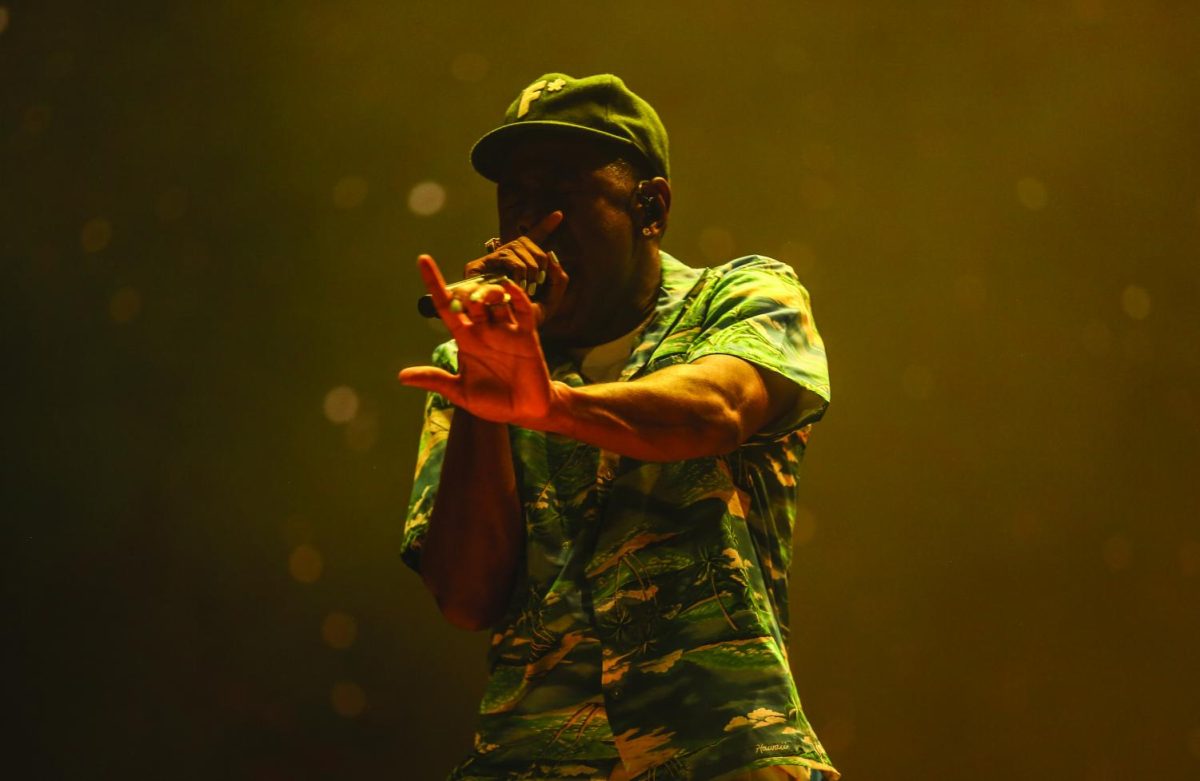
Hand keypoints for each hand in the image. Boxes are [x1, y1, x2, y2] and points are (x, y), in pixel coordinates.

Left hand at [398, 253, 557, 424]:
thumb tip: (402, 377)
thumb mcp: (461, 393)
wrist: (526, 412)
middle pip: (471, 298)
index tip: (423, 260)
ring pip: (495, 298)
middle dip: (466, 291)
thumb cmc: (494, 402)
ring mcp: (506, 331)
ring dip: (487, 292)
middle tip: (466, 301)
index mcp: (466, 341)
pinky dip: (516, 295)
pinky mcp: (527, 336)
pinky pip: (522, 309)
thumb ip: (436, 381)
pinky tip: (508, 288)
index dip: (434, 284)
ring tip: (482, 300)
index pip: (446, 306)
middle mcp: (485, 331)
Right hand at [463, 211, 568, 326]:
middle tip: (533, 287)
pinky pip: (510, 259)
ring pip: (522, 250)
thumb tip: (552, 256)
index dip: (546, 225)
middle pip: (533, 246)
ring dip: (529, 274)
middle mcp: (507, 256)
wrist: (506, 332)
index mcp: (524, 262)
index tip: (559, 214)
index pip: (535, 239)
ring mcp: (492, 260)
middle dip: (540, 268)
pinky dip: (518, 274)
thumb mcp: (550, 298)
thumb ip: (559, 277)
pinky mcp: (476, 266)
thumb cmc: (527, 317)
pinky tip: (516, 285)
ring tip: (523, 290)